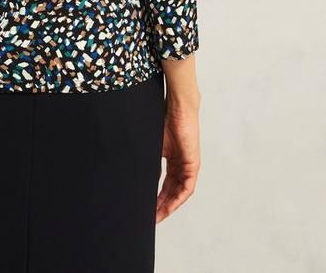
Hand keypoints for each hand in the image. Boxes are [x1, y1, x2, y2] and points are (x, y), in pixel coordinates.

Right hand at [156, 97, 200, 222]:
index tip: (148, 209)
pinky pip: (187, 188)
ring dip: (169, 205)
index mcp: (172, 159)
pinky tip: (170, 206)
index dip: (157, 198)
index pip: (164, 184)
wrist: (177, 107)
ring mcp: (188, 165)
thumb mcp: (152, 145)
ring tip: (158, 215)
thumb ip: (148, 159)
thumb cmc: (164, 119)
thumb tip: (132, 172)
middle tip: (151, 218)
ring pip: (179, 192)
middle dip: (161, 206)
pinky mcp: (193, 164)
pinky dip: (178, 198)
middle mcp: (181, 165)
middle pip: (172, 192)